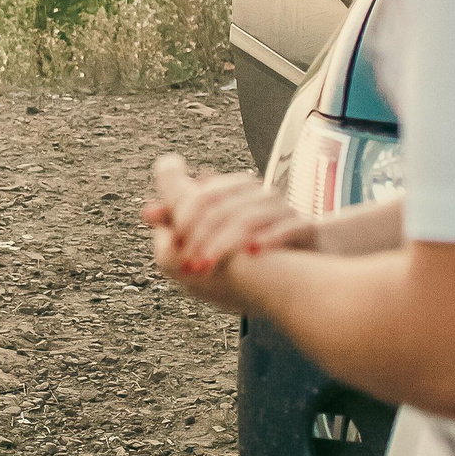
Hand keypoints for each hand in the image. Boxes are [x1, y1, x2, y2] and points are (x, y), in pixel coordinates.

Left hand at [142, 157, 313, 279]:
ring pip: (251, 216)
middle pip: (223, 206)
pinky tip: (251, 254)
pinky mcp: (305, 229)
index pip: (202, 195)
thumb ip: (180, 221)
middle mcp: (259, 195)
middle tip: (189, 264)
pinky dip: (269, 239)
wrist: (308, 260)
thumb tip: (146, 212)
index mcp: (234, 190)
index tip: (174, 243)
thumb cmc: (251, 247)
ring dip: (225, 242)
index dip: (183, 216)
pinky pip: (290, 227)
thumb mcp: (212, 235)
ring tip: (208, 265)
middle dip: (201, 235)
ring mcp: (283, 210)